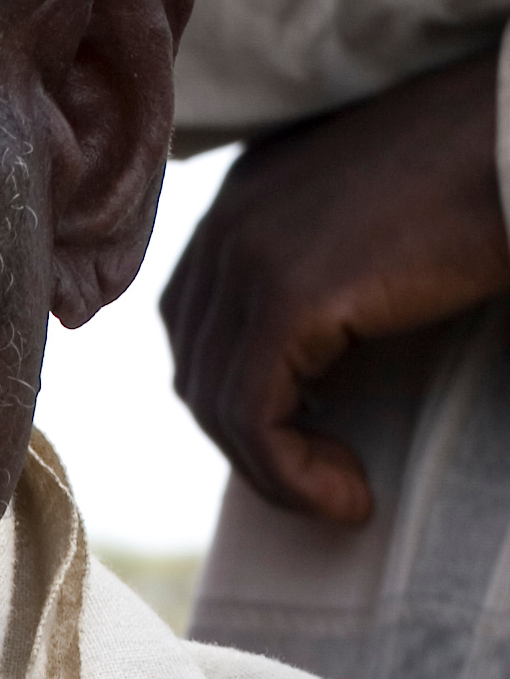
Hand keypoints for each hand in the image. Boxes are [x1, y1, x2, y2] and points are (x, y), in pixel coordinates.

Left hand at [161, 47, 509, 524]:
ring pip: (221, 405)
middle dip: (253, 441)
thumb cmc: (482, 182)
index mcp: (246, 195)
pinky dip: (293, 474)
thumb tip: (308, 370)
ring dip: (278, 472)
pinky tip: (352, 497)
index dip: (239, 397)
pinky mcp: (285, 298)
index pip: (197, 324)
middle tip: (325, 480)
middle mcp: (229, 217)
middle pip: (200, 368)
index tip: (310, 435)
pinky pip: (255, 418)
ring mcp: (249, 255)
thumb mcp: (373, 226)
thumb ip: (323, 271)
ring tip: (344, 495)